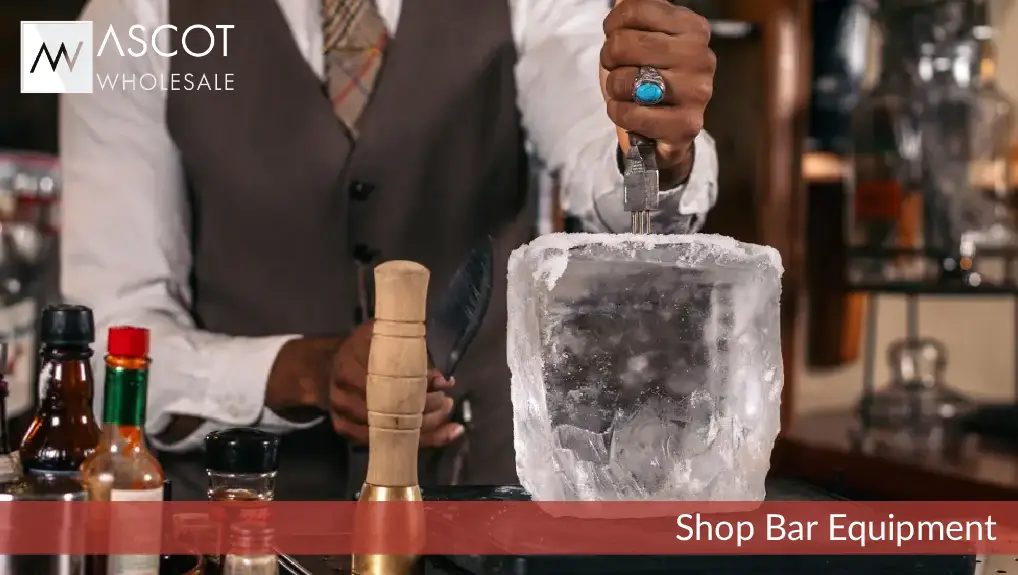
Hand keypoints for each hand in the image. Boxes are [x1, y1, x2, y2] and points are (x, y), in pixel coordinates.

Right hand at [328, 321, 462, 446]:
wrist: (329, 367)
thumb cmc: (364, 349)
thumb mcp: (383, 337)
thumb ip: (411, 352)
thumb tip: (443, 380)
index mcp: (351, 364)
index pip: (390, 379)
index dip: (421, 383)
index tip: (443, 384)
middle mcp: (344, 392)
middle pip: (390, 409)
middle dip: (426, 409)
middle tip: (447, 402)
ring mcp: (343, 414)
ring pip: (389, 430)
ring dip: (426, 428)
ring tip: (447, 417)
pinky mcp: (346, 431)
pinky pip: (386, 442)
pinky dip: (418, 442)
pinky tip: (442, 435)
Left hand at [599, 0, 715, 186]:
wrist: (668, 126)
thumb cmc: (653, 75)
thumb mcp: (647, 36)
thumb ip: (637, 12)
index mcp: (693, 28)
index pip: (635, 9)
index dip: (613, 24)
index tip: (614, 34)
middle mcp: (700, 57)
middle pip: (623, 44)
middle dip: (609, 58)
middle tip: (618, 67)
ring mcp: (697, 92)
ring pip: (625, 80)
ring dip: (614, 88)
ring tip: (628, 91)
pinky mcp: (686, 125)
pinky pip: (631, 114)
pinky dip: (619, 112)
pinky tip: (629, 110)